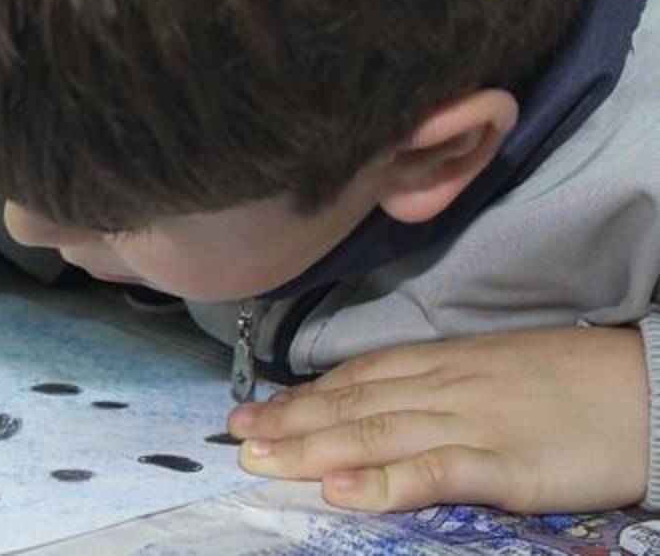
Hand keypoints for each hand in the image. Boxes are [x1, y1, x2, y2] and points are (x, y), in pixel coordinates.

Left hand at [228, 326, 648, 512]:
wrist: (647, 391)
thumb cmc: (569, 381)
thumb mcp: (490, 368)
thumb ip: (433, 383)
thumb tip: (377, 397)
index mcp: (440, 363)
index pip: (354, 380)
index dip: (300, 397)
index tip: (254, 412)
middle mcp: (442, 388)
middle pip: (352, 406)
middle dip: (289, 423)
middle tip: (235, 439)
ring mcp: (471, 424)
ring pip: (376, 435)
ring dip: (313, 449)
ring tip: (263, 461)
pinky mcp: (504, 465)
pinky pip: (435, 472)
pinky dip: (385, 481)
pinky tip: (343, 490)